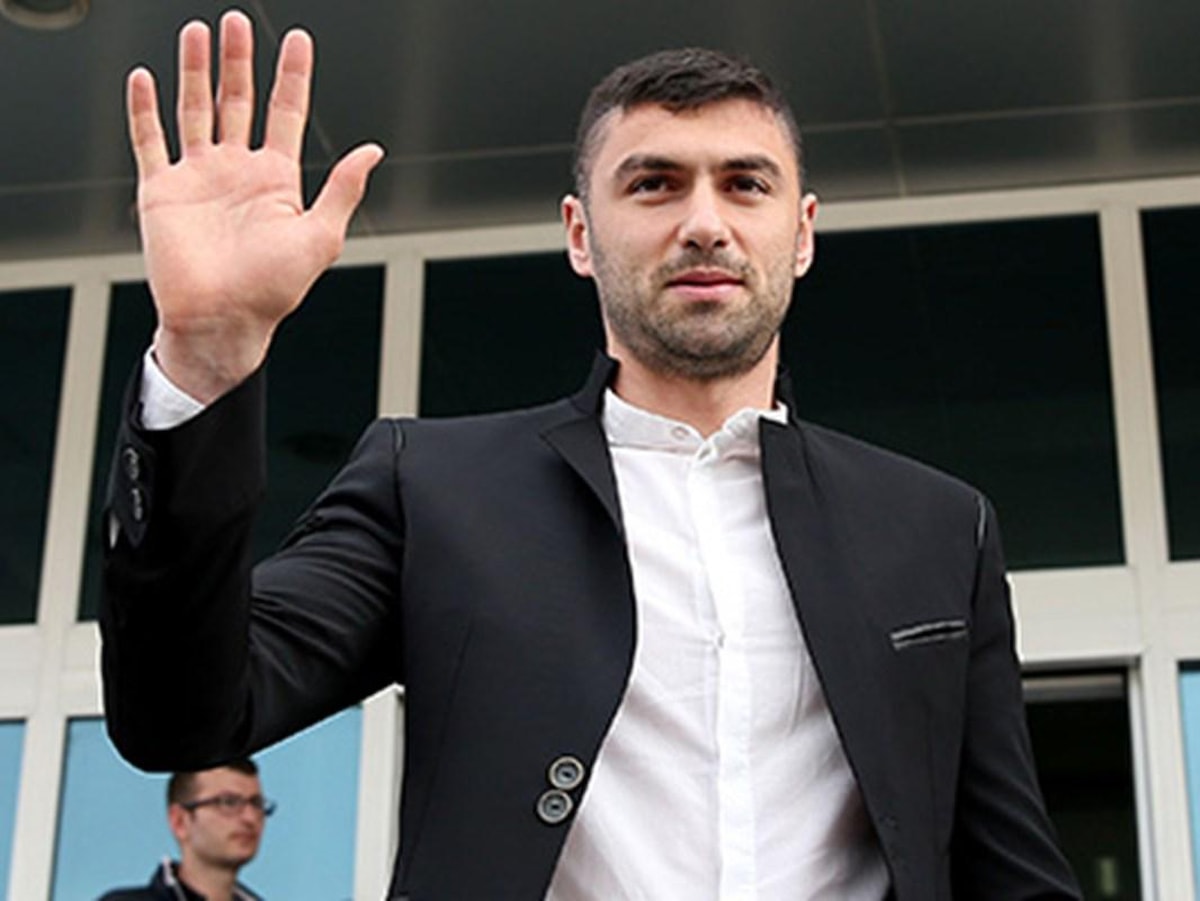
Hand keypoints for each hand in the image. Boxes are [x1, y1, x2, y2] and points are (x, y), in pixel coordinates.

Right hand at [127, 10, 383, 401]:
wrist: (221, 320)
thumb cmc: (273, 290)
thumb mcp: (320, 236)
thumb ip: (342, 189)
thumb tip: (372, 151)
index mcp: (275, 180)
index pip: (285, 112)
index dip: (292, 75)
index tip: (299, 39)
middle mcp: (236, 171)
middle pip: (238, 100)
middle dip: (239, 60)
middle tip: (238, 20)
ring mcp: (199, 177)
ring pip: (195, 109)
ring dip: (194, 70)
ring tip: (197, 32)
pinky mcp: (162, 190)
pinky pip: (150, 140)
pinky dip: (145, 109)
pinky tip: (145, 79)